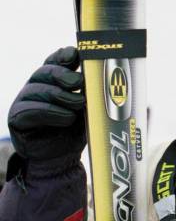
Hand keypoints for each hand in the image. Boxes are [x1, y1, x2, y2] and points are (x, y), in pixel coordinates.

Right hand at [0, 46, 87, 220]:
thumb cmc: (75, 135)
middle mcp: (35, 88)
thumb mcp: (89, 112)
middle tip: (79, 85)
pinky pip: (31, 109)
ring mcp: (23, 102)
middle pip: (45, 71)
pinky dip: (51, 112)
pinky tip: (66, 118)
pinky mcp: (17, 118)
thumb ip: (93, 95)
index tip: (77, 56)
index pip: (54, 60)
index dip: (64, 56)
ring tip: (78, 106)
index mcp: (51, 82)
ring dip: (61, 96)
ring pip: (38, 89)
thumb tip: (114, 79)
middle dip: (64, 75)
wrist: (61, 164)